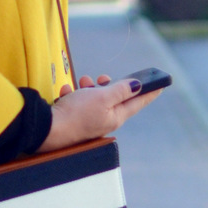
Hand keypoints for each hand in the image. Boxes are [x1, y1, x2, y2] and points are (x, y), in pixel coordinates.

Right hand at [37, 72, 160, 153]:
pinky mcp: (75, 120)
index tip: (160, 84)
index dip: (150, 91)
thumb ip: (121, 90)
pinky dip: (73, 95)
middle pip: (114, 98)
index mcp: (116, 117)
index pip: (138, 102)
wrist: (47, 129)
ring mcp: (89, 121)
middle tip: (102, 78)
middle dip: (108, 84)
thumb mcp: (102, 97)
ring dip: (88, 87)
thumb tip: (137, 85)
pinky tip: (66, 93)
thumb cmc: (76, 114)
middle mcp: (105, 120)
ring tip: (81, 84)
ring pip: (94, 98)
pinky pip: (77, 103)